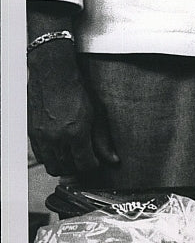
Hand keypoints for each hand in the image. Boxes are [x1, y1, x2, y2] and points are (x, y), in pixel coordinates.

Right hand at [27, 41, 119, 177]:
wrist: (54, 74)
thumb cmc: (76, 89)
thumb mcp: (96, 113)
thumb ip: (102, 139)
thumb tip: (113, 159)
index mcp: (76, 132)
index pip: (85, 164)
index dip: (93, 165)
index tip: (95, 161)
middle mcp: (57, 138)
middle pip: (68, 168)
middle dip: (78, 166)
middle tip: (84, 159)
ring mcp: (43, 137)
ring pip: (53, 165)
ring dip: (64, 164)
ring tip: (72, 155)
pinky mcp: (33, 134)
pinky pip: (41, 156)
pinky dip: (50, 158)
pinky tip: (59, 149)